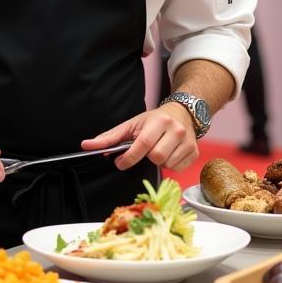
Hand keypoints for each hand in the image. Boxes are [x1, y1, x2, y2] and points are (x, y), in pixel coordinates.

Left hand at [81, 102, 198, 171]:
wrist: (183, 113)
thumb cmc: (154, 120)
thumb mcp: (132, 124)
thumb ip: (110, 137)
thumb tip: (87, 146)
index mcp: (160, 121)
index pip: (143, 143)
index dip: (129, 157)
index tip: (120, 162)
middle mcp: (177, 130)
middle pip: (156, 157)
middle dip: (146, 157)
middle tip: (146, 150)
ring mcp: (188, 142)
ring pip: (166, 165)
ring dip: (158, 161)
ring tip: (158, 148)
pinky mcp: (195, 152)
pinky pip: (177, 169)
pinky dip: (170, 165)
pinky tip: (169, 153)